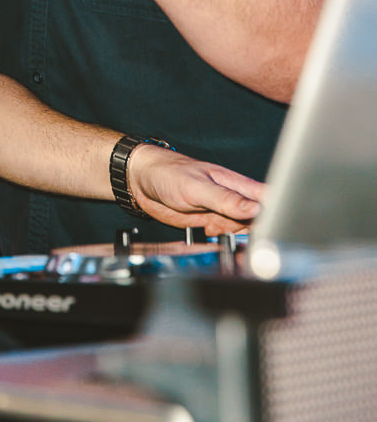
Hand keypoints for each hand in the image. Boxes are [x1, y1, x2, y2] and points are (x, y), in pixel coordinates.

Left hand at [127, 143, 265, 233]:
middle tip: (248, 248)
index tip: (275, 233)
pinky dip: (223, 246)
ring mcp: (223, 214)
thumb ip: (226, 199)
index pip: (268, 201)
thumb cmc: (169, 172)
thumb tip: (256, 208)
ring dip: (239, 244)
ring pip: (243, 235)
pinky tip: (214, 245)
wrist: (142, 181)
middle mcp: (234, 201)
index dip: (278, 216)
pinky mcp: (211, 226)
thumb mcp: (198, 187)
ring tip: (226, 244)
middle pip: (259, 223)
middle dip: (258, 237)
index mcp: (237, 186)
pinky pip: (225, 241)